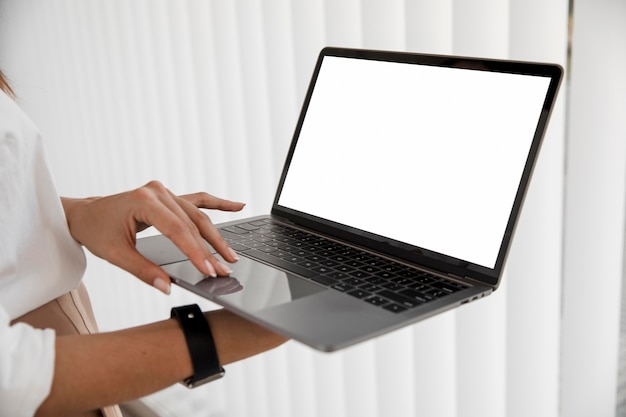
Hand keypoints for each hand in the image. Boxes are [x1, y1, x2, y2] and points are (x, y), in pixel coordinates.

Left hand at [61, 181, 244, 293]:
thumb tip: (167, 286)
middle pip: (192, 223)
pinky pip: (198, 200)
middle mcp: (158, 191)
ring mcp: (165, 191)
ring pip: (198, 215)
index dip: (195, 252)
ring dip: (216, 236)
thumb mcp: (116, 254)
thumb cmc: (97, 230)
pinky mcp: (169, 196)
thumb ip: (144, 271)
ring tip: (231, 255)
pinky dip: (217, 204)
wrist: (85, 214)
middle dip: (210, 249)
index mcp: (144, 200)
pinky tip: (237, 206)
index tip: (209, 270)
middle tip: (225, 269)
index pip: (177, 230)